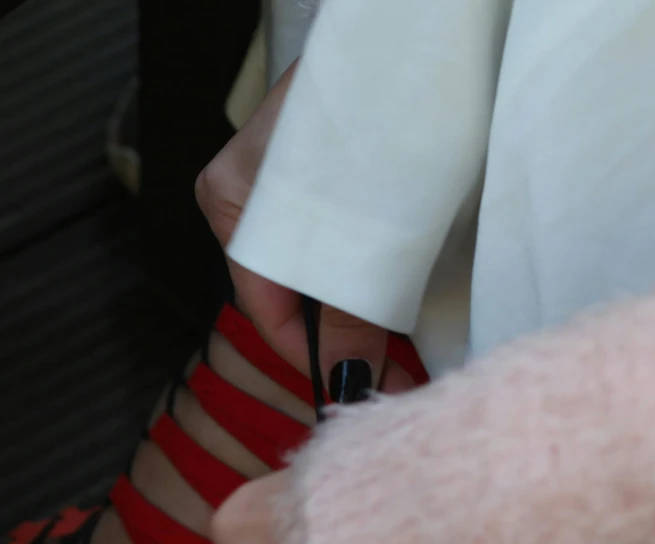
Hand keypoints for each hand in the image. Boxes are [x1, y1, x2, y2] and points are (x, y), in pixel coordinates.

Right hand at [195, 67, 388, 381]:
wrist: (424, 30)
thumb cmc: (386, 111)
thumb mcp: (366, 232)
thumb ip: (349, 314)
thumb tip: (342, 385)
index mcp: (230, 202)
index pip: (266, 309)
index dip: (317, 359)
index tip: (365, 396)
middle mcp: (248, 189)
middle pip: (292, 291)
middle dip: (345, 340)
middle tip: (398, 378)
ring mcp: (285, 173)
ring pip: (317, 267)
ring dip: (363, 308)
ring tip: (407, 344)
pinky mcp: (324, 164)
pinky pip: (337, 238)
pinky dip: (369, 268)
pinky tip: (402, 288)